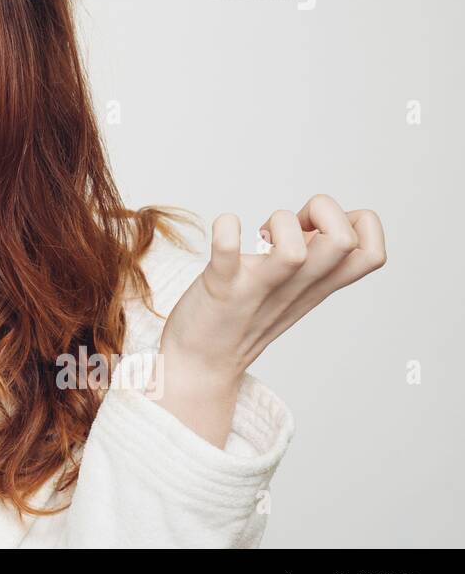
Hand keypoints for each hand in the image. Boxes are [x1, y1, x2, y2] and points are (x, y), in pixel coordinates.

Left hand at [149, 195, 386, 445]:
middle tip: (292, 226)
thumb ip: (314, 254)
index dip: (356, 223)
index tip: (321, 226)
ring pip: (295, 252)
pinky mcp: (221, 287)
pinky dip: (226, 230)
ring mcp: (259, 288)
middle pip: (346, 241)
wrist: (201, 362)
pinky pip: (226, 252)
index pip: (373, 253)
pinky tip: (226, 225)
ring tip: (261, 236)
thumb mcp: (295, 285)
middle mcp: (297, 287)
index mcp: (319, 286)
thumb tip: (319, 220)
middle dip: (324, 211)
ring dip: (280, 223)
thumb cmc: (247, 312)